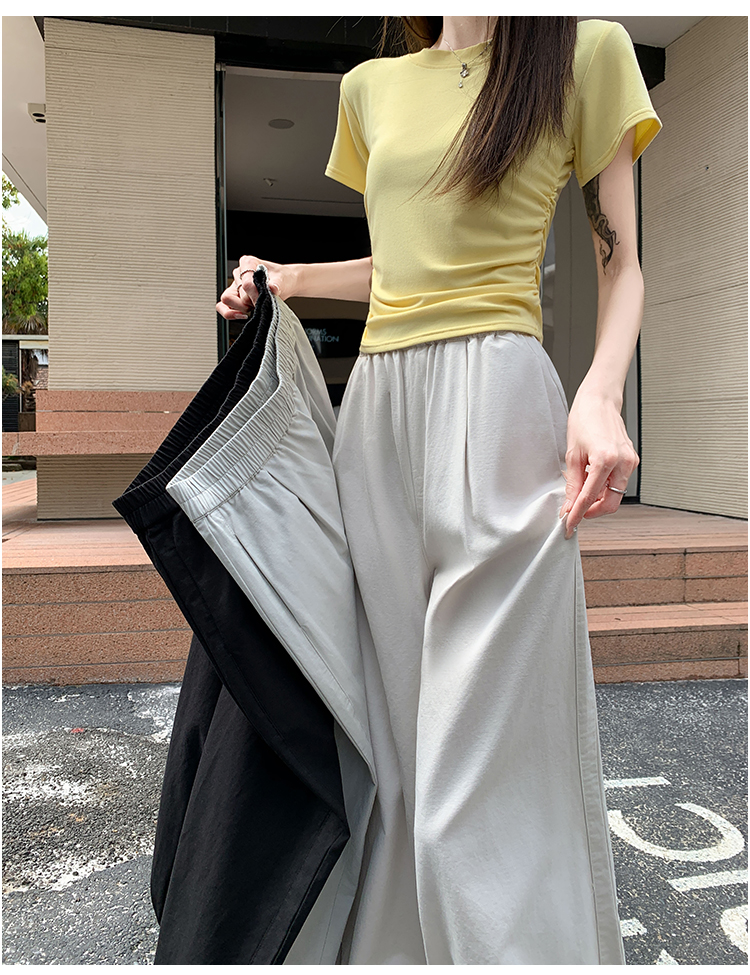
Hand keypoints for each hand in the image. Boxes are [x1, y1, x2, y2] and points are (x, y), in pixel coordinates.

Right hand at [215, 256, 295, 320]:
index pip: (246, 282)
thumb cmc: (282, 279)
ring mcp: (234, 286)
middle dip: (252, 302)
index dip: (255, 294)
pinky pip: (222, 306)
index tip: (265, 299)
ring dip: (243, 308)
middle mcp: (239, 273)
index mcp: (248, 263)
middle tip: (263, 303)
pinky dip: (230, 314)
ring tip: (256, 306)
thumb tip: (273, 288)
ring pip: (227, 300)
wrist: (284, 285)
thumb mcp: (283, 279)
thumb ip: (277, 284)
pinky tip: (243, 315)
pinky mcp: (233, 298)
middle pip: (238, 293)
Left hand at [559, 388, 638, 538]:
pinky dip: (605, 489)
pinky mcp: (632, 460)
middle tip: (575, 513)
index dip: (578, 514)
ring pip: (616, 495)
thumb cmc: (584, 420)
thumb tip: (569, 504)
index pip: (590, 497)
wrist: (599, 401)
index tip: (569, 525)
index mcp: (605, 459)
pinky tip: (592, 484)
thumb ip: (573, 483)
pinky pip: (619, 483)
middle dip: (592, 512)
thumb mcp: (572, 455)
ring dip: (599, 501)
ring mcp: (630, 461)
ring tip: (581, 495)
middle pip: (611, 504)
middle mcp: (623, 462)